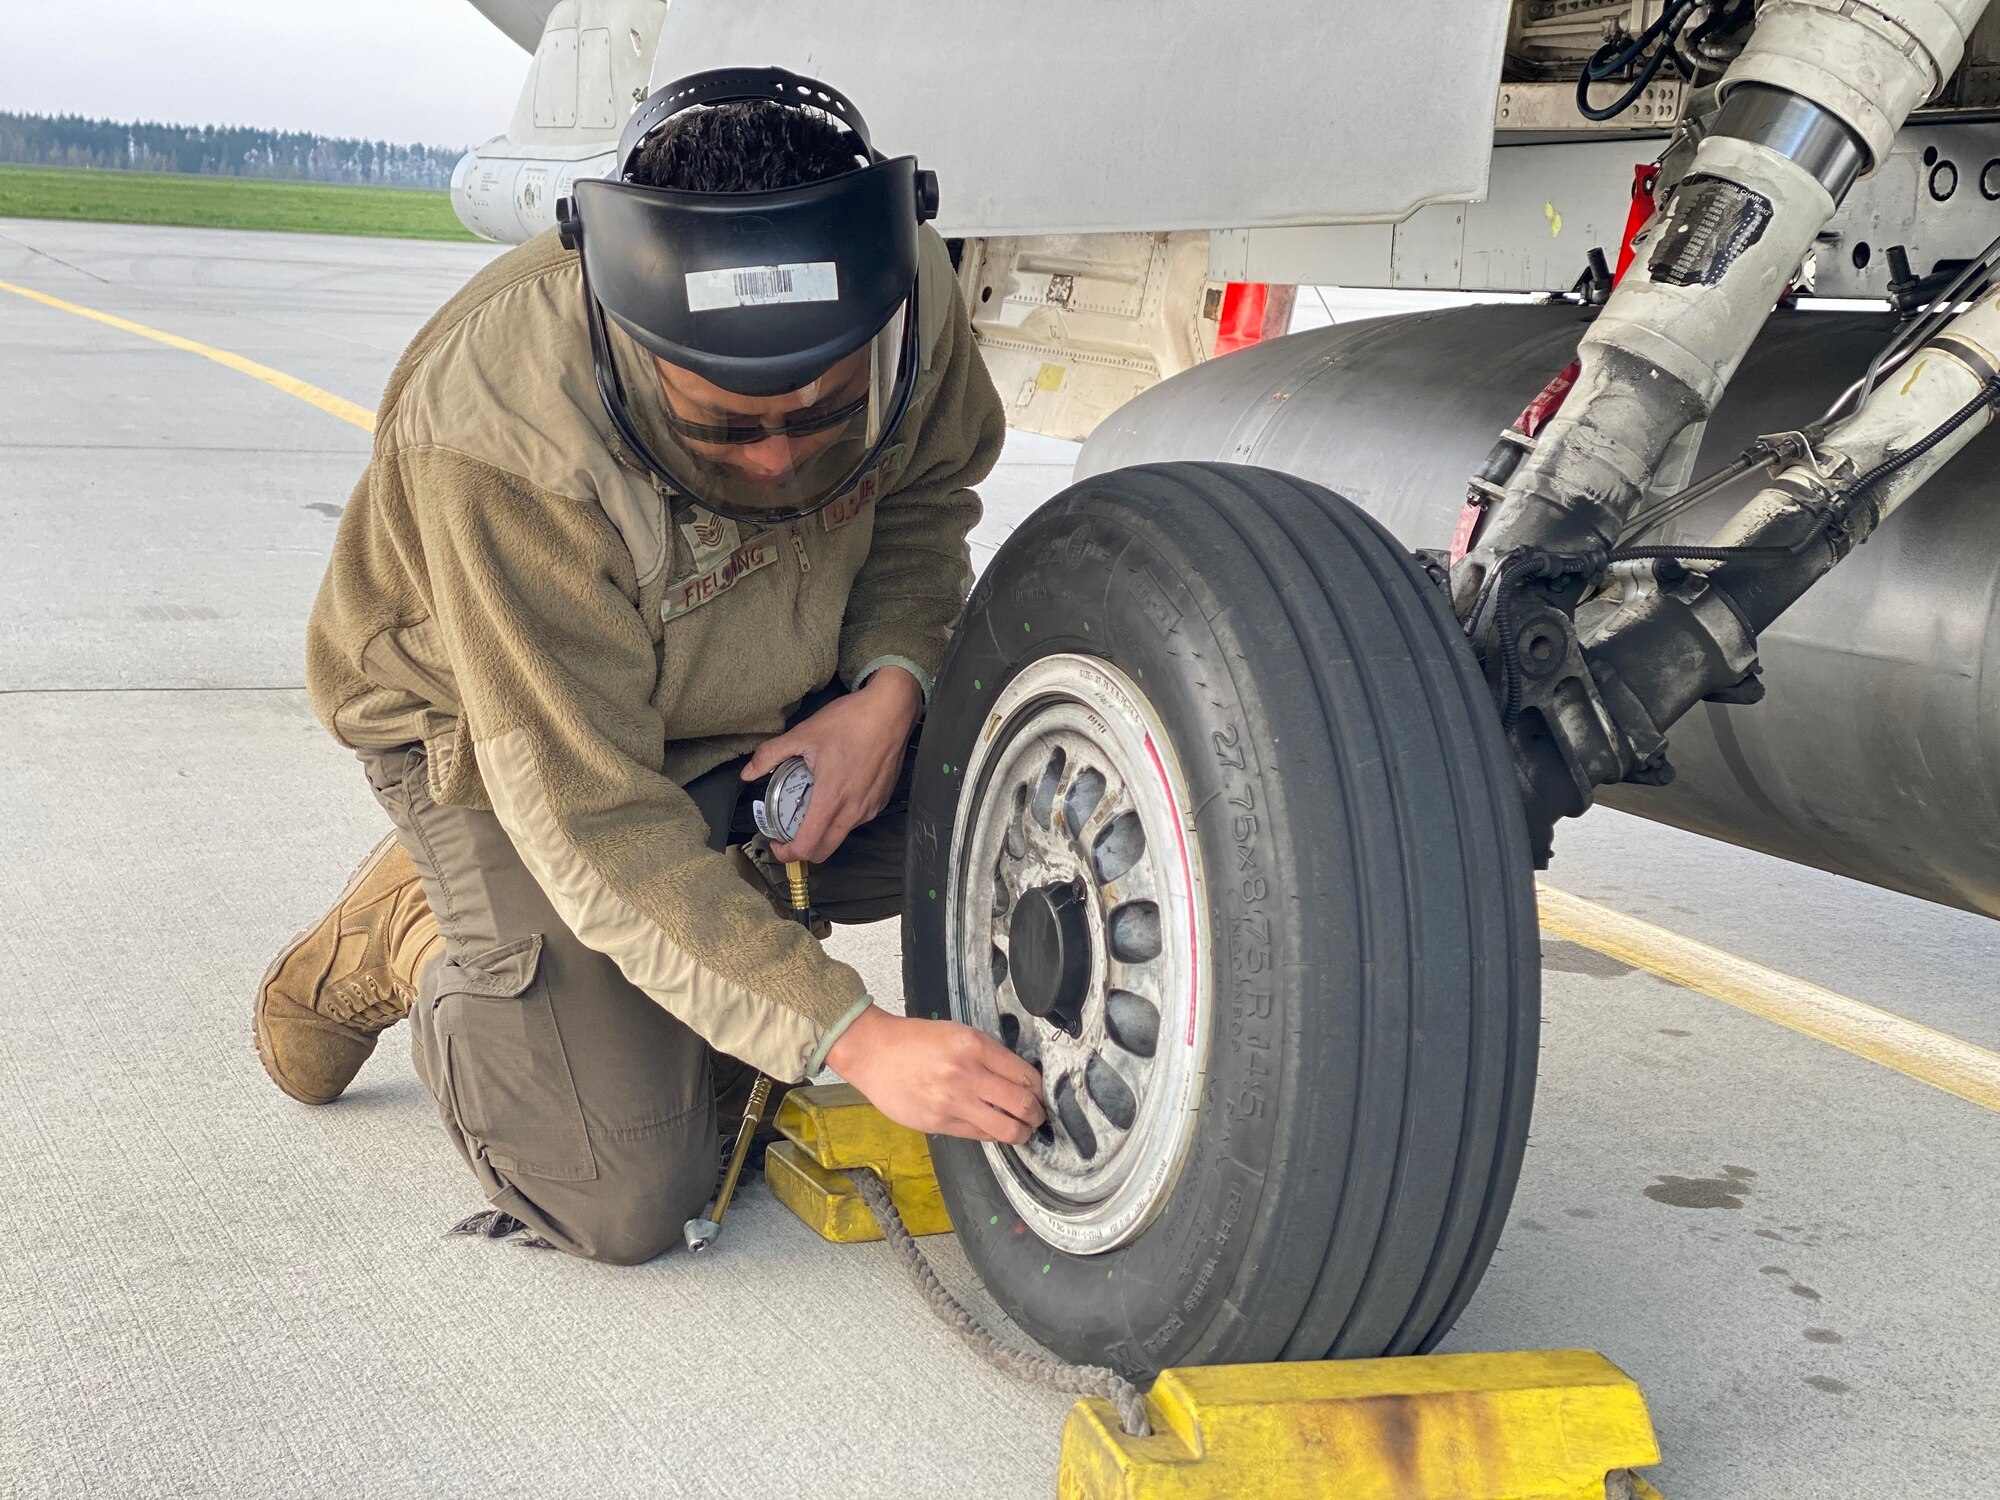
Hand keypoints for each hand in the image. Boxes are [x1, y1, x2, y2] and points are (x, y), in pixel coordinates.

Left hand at [742, 668, 922, 864]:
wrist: (891, 710)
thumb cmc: (850, 721)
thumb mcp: (804, 734)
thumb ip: (771, 754)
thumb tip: (748, 772)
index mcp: (831, 799)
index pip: (807, 847)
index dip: (786, 853)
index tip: (775, 842)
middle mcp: (853, 811)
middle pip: (823, 852)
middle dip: (802, 850)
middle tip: (788, 832)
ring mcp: (870, 808)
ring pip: (841, 835)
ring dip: (823, 831)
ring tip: (812, 805)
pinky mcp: (881, 800)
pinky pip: (857, 820)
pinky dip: (842, 817)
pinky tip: (836, 792)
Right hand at [826, 1006, 1045, 1143]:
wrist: (873, 1052)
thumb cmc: (914, 1041)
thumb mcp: (958, 1033)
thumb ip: (988, 1055)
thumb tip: (1018, 1079)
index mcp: (974, 1046)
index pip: (1025, 1075)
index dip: (1039, 1089)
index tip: (1041, 1093)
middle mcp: (966, 1074)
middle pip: (1022, 1104)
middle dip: (1037, 1114)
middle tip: (1038, 1115)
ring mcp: (953, 1101)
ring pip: (1006, 1128)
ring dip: (1022, 1132)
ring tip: (1023, 1129)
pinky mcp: (939, 1122)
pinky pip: (980, 1135)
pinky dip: (993, 1134)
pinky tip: (994, 1128)